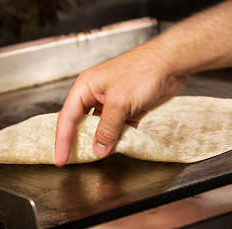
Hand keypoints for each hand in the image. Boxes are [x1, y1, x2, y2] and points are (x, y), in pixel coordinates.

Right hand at [55, 42, 187, 165]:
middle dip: (79, 141)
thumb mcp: (119, 102)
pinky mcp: (128, 109)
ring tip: (97, 157)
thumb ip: (107, 128)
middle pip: (81, 123)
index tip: (60, 159)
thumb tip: (98, 149)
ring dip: (101, 141)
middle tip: (74, 161)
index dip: (62, 140)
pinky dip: (118, 138)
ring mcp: (113, 102)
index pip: (67, 118)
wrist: (171, 64)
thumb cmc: (142, 71)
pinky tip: (118, 148)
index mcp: (86, 87)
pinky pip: (118, 128)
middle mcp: (96, 94)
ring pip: (101, 127)